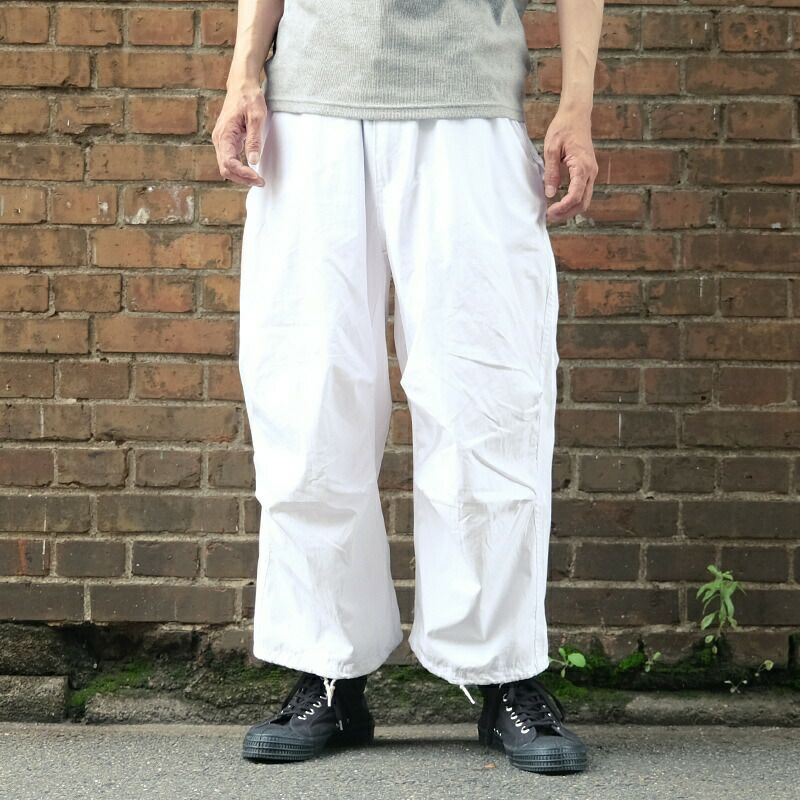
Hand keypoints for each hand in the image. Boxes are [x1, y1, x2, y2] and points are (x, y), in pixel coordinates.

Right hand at [211, 81, 267, 186]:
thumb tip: (254, 161)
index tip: (258, 177)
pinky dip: (240, 169)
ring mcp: (222, 141)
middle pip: (225, 169)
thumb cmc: (249, 98)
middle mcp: (219, 139)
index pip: (229, 163)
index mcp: (224, 134)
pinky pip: (230, 160)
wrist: (242, 85)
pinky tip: (251, 171)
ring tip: (257, 179)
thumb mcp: (256, 117)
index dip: (243, 174)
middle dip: (242, 178)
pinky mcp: (227, 141)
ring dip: (241, 176)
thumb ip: (254, 140)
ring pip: (227, 166)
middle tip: (260, 182)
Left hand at [542, 107, 597, 222]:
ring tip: (553, 212)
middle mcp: (591, 172)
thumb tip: (550, 193)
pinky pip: (583, 192)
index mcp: (582, 166)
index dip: (562, 208)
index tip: (549, 212)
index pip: (575, 196)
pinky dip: (573, 201)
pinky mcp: (588, 171)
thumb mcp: (551, 149)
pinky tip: (560, 202)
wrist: (576, 114)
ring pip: (585, 199)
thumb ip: (551, 172)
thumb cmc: (563, 128)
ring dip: (570, 209)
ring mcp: (591, 172)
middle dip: (567, 213)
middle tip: (550, 216)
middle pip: (583, 203)